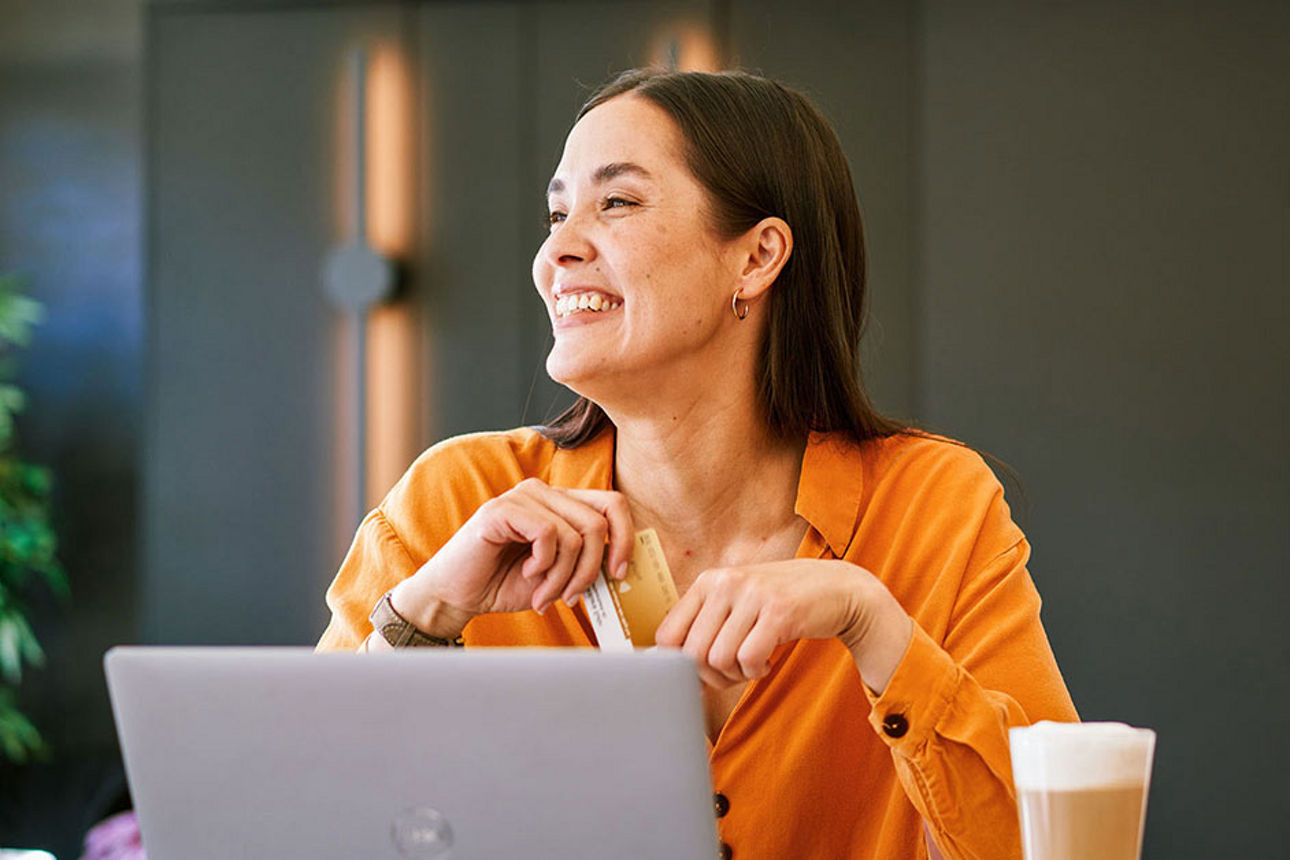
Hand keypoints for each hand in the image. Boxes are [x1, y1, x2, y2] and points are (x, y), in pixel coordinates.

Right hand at [392, 479, 633, 637]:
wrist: (458, 595)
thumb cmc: (505, 583)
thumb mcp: (558, 575)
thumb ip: (587, 564)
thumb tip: (622, 567)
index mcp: (561, 503)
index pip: (613, 504)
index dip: (625, 538)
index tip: (619, 573)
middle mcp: (544, 492)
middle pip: (598, 522)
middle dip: (591, 569)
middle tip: (572, 596)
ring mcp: (523, 496)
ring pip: (575, 534)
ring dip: (564, 576)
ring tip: (545, 593)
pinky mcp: (502, 508)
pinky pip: (547, 534)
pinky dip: (543, 564)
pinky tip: (527, 573)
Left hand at [654, 559, 911, 692]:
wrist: (838, 589)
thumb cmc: (780, 604)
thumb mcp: (736, 604)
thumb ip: (705, 627)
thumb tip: (671, 671)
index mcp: (708, 581)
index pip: (667, 635)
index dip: (678, 665)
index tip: (699, 674)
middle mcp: (726, 582)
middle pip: (692, 654)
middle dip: (711, 676)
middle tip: (732, 672)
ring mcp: (753, 595)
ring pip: (719, 659)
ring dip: (735, 675)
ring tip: (752, 663)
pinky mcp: (779, 612)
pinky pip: (748, 659)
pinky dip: (755, 671)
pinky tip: (766, 662)